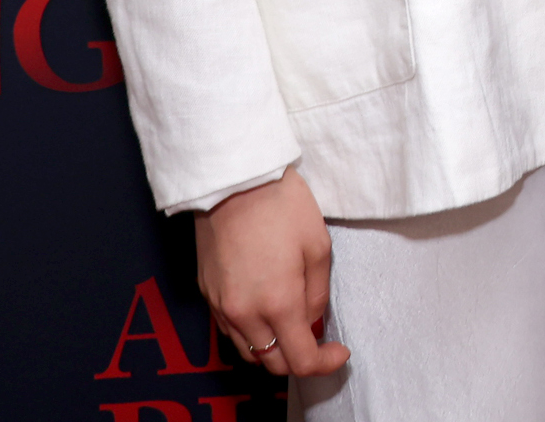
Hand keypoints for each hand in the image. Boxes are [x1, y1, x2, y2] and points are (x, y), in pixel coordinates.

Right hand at [197, 168, 350, 376]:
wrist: (234, 180)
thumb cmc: (282, 205)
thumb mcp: (319, 246)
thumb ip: (318, 293)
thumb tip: (312, 319)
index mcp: (277, 303)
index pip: (300, 360)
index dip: (324, 363)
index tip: (339, 351)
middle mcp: (244, 313)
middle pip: (271, 364)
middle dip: (298, 359)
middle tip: (318, 339)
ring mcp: (220, 306)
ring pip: (248, 351)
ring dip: (272, 348)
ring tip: (292, 322)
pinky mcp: (206, 293)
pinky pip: (230, 330)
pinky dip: (251, 331)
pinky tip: (265, 308)